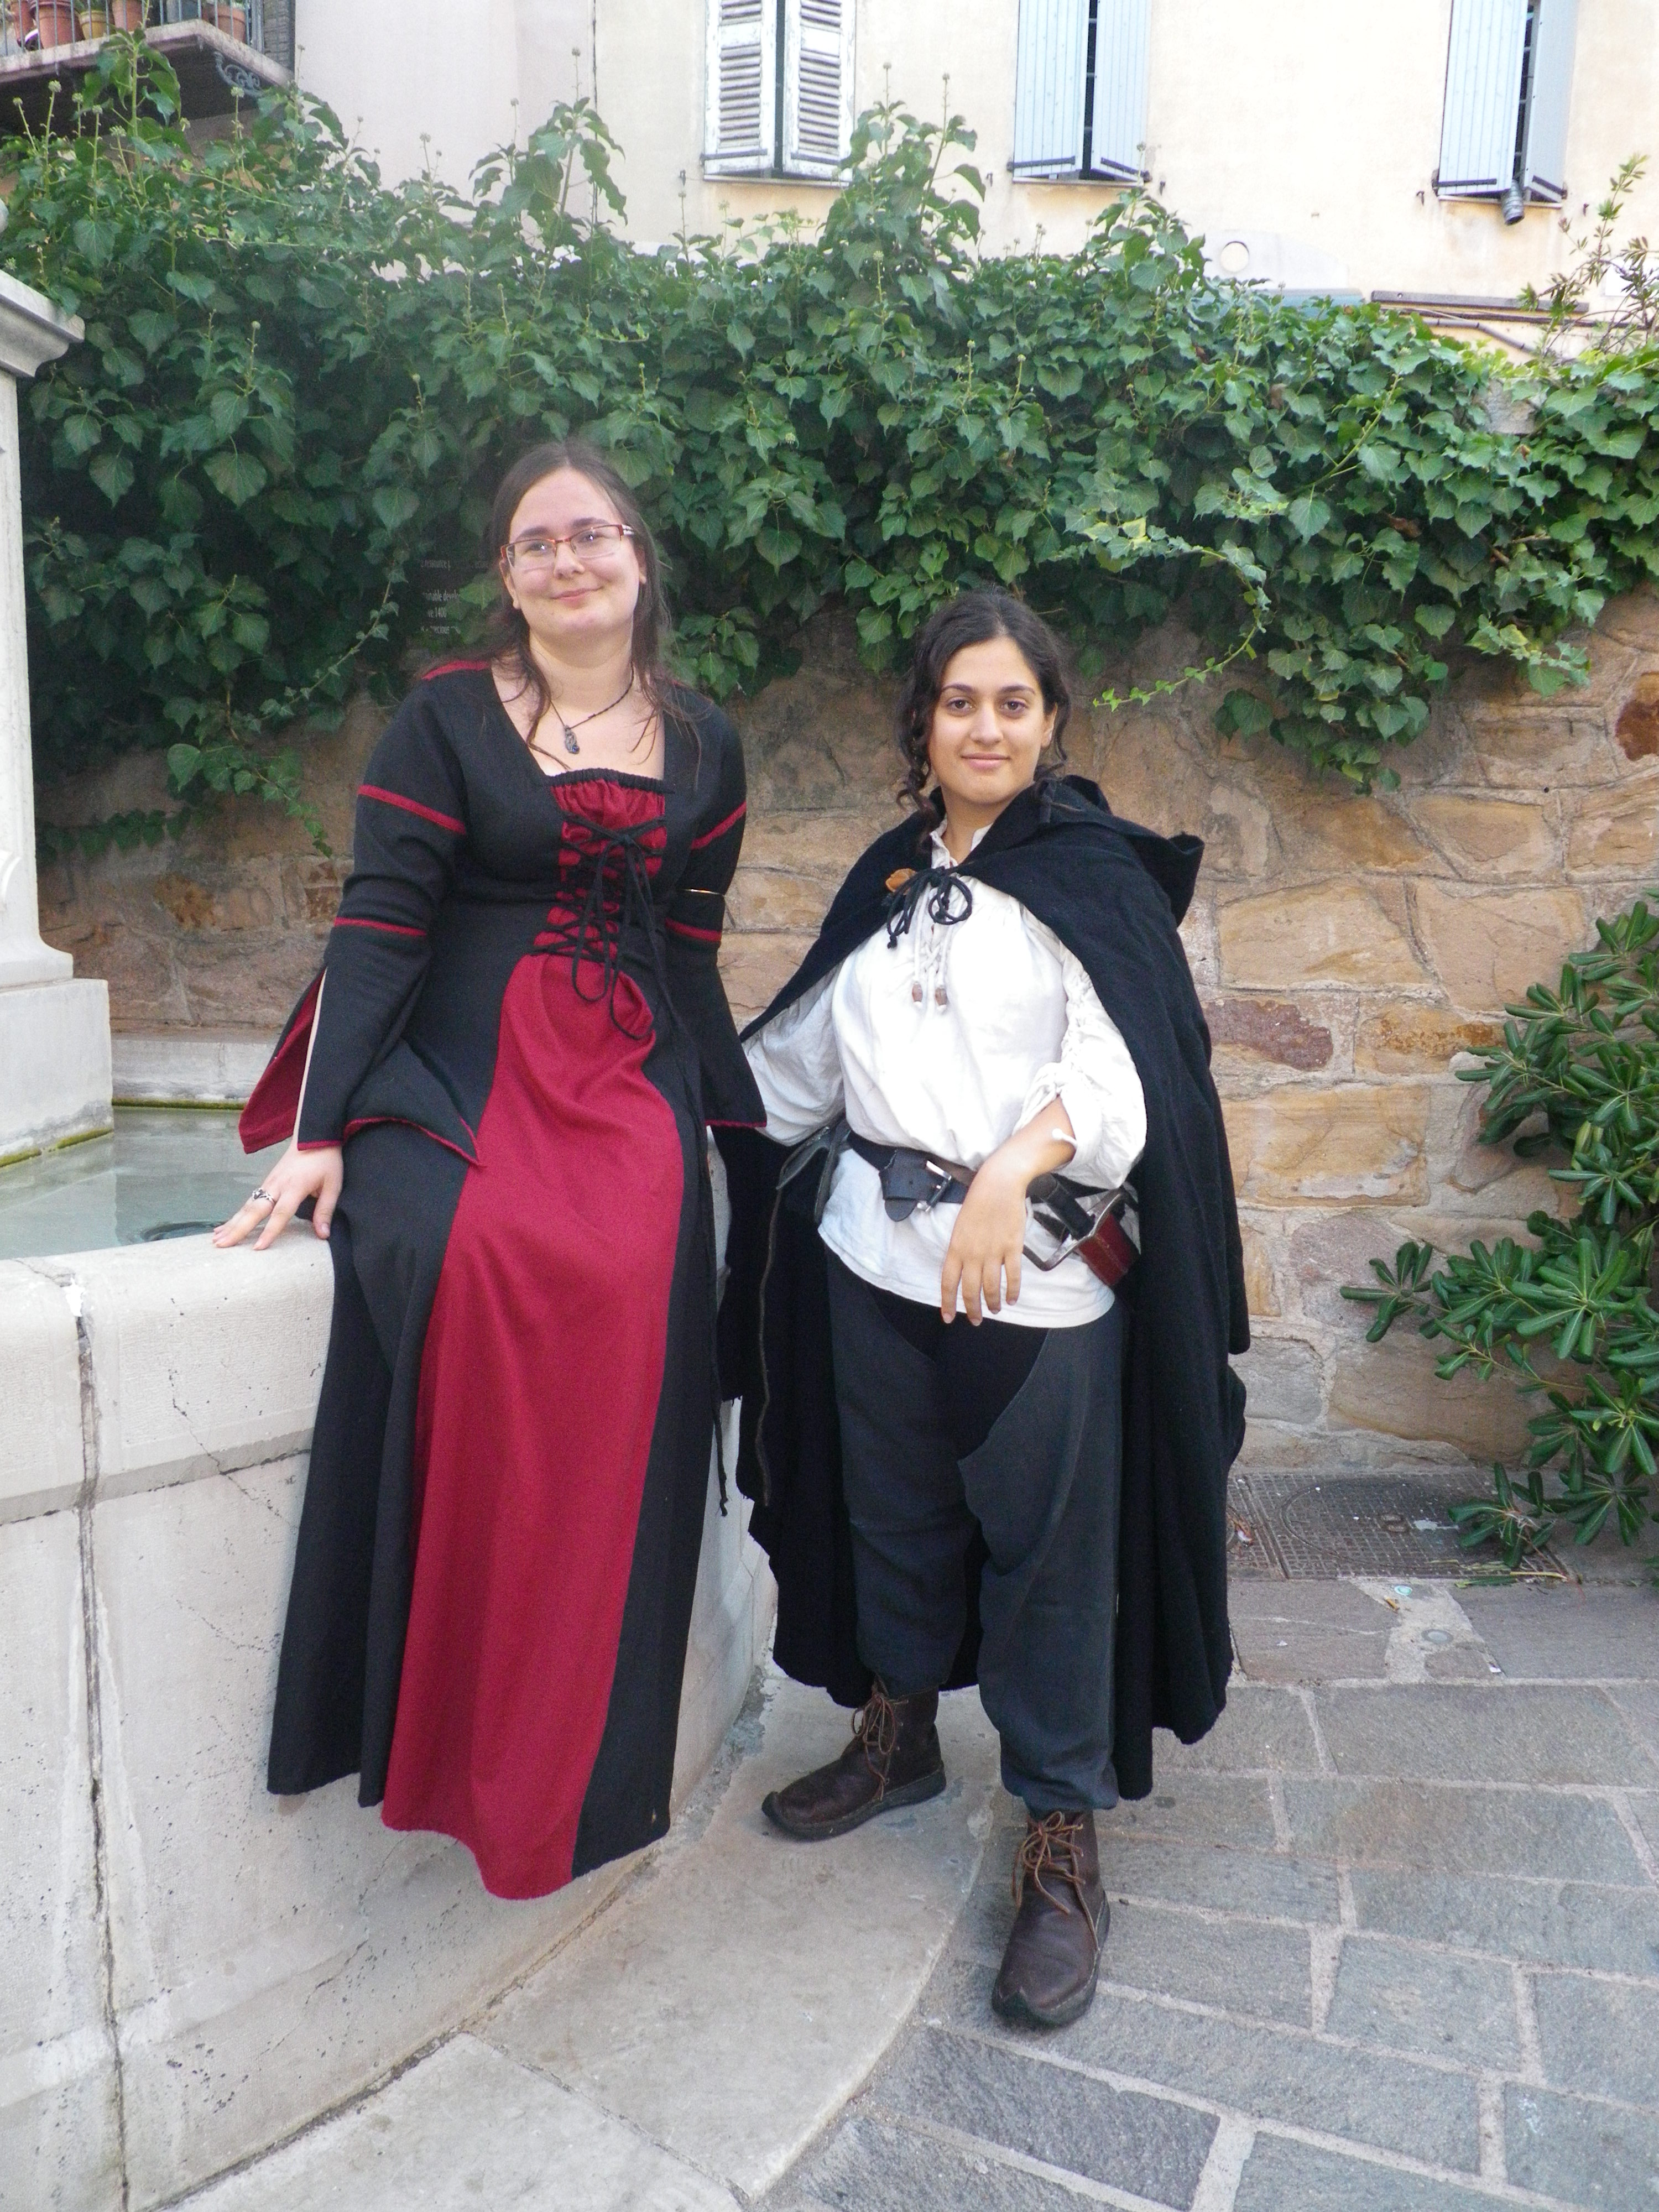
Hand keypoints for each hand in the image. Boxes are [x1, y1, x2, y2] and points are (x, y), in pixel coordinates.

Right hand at [213, 1141, 342, 1251]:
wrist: (314, 1135)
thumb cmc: (326, 1161)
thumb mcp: (333, 1184)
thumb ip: (325, 1210)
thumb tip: (323, 1235)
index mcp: (295, 1187)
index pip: (280, 1213)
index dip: (269, 1231)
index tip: (257, 1248)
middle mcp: (277, 1185)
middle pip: (254, 1210)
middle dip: (237, 1229)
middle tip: (221, 1245)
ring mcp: (269, 1183)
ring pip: (247, 1206)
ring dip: (231, 1223)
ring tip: (216, 1239)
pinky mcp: (266, 1182)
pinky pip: (248, 1201)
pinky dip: (236, 1215)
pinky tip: (225, 1226)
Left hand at [940, 1153, 1028, 1322]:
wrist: (998, 1184)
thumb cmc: (977, 1203)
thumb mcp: (960, 1227)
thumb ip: (960, 1251)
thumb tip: (962, 1272)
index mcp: (956, 1248)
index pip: (948, 1283)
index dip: (948, 1303)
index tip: (949, 1318)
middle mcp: (973, 1254)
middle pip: (971, 1290)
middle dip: (973, 1310)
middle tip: (976, 1320)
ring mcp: (994, 1252)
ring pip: (991, 1287)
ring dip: (993, 1303)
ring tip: (995, 1310)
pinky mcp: (1012, 1248)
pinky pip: (1012, 1276)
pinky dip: (1013, 1291)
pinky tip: (1012, 1299)